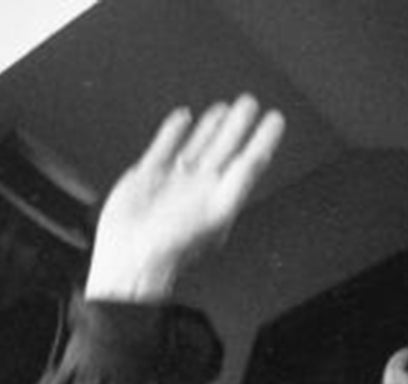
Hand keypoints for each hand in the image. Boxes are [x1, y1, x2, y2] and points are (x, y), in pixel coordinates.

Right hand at [86, 95, 285, 302]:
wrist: (131, 257)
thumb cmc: (175, 245)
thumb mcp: (217, 212)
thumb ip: (236, 184)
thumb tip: (256, 160)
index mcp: (222, 197)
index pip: (250, 161)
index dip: (263, 139)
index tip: (275, 119)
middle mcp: (201, 188)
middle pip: (226, 148)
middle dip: (239, 125)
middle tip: (250, 102)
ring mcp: (175, 182)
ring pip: (199, 146)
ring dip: (211, 127)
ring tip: (224, 107)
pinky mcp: (149, 177)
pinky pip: (165, 146)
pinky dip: (174, 131)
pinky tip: (183, 117)